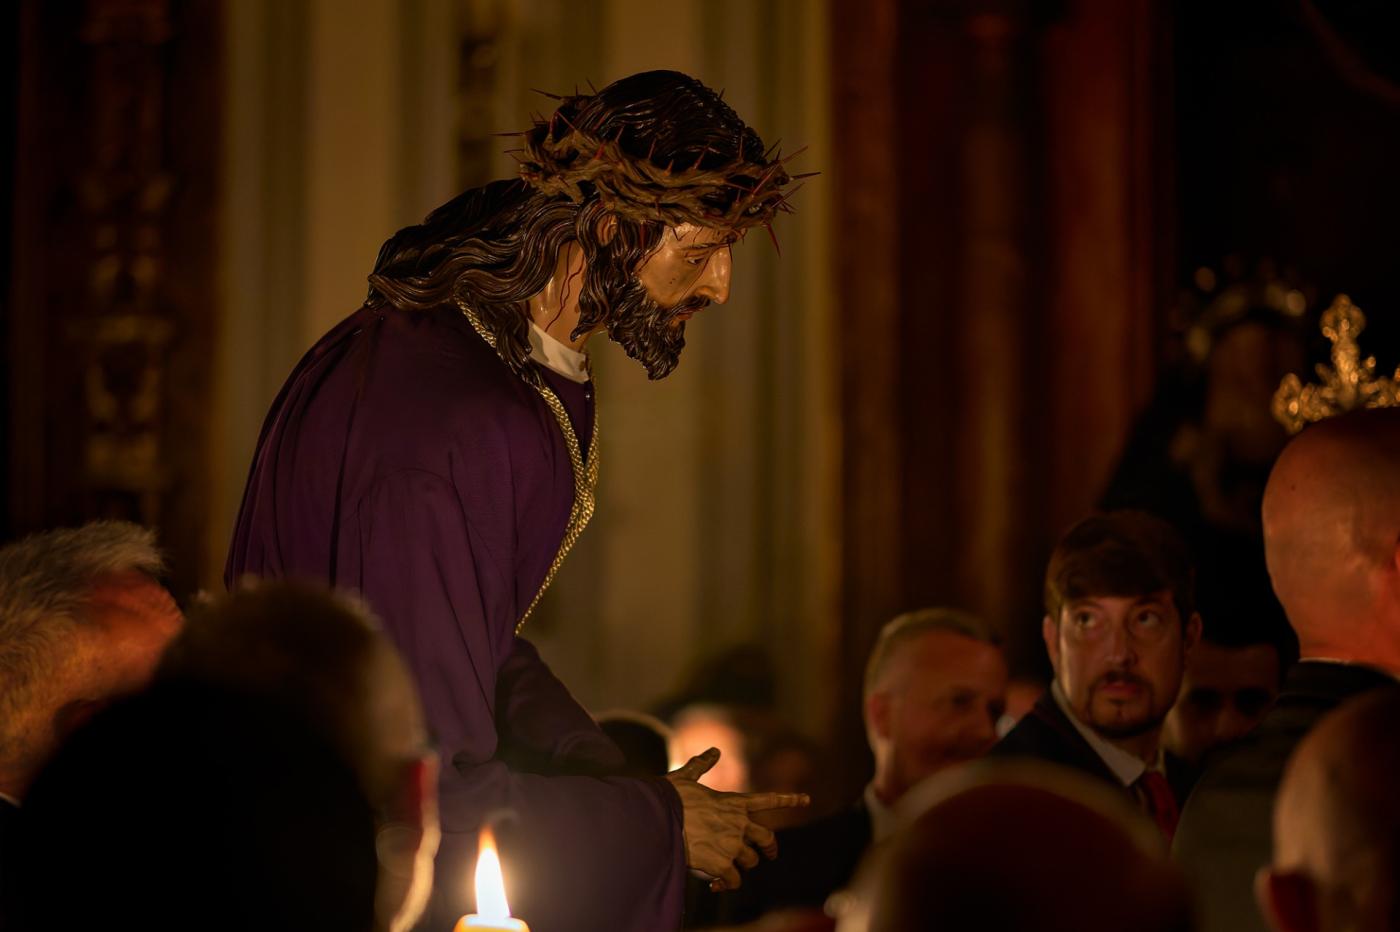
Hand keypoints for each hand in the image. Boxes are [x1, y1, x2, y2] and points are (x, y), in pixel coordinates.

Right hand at [666, 747, 809, 891]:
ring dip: (741, 865)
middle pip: (767, 838)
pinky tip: (717, 884)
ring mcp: (732, 844)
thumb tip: (714, 749)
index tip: (806, 800)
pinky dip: (728, 883)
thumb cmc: (669, 798)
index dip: (789, 799)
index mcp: (734, 802)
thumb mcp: (686, 776)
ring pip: (750, 861)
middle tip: (769, 854)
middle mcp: (739, 823)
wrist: (657, 819)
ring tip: (729, 868)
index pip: (768, 800)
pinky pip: (735, 879)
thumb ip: (703, 765)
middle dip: (770, 848)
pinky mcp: (722, 864)